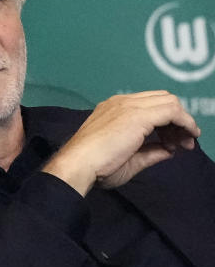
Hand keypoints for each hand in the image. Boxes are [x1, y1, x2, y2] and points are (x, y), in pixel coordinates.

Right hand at [43, 91, 198, 194]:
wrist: (78, 165)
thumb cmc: (95, 167)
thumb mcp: (128, 159)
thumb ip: (149, 152)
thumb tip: (168, 150)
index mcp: (113, 110)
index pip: (149, 105)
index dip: (166, 122)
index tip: (171, 143)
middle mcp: (121, 103)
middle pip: (162, 99)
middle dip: (177, 120)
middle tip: (181, 143)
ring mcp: (129, 106)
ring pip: (170, 102)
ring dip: (183, 122)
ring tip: (185, 143)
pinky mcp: (138, 114)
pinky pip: (172, 111)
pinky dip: (186, 123)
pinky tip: (188, 137)